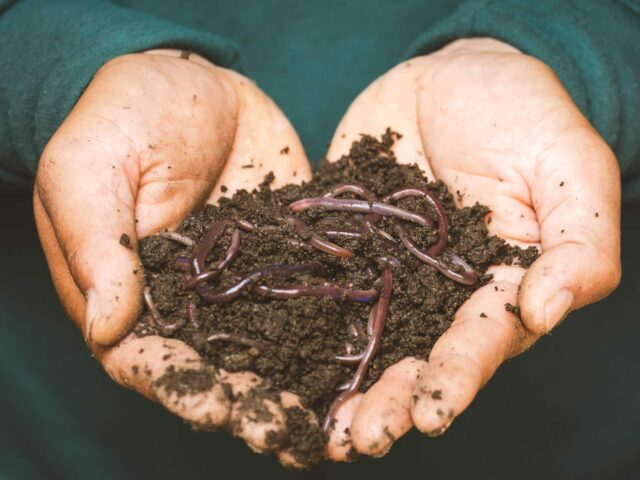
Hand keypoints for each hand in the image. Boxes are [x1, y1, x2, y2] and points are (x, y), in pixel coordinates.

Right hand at [33, 49, 314, 466]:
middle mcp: (193, 302)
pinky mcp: (290, 255)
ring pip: (272, 344)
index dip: (183, 389)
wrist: (192, 80)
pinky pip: (313, 293)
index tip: (217, 408)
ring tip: (336, 417)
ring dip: (300, 383)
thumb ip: (97, 244)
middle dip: (252, 404)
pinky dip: (336, 326)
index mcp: (133, 294)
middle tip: (288, 433)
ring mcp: (247, 282)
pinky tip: (368, 352)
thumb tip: (108, 325)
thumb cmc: (122, 117)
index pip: (150, 359)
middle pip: (219, 367)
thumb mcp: (89, 168)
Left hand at [325, 38, 620, 458]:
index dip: (458, 377)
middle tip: (361, 439)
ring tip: (320, 428)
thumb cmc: (521, 113)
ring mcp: (387, 275)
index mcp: (500, 285)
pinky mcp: (344, 249)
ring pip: (365, 340)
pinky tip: (272, 358)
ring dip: (344, 385)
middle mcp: (440, 294)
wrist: (448, 75)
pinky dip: (297, 324)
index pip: (482, 341)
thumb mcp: (568, 166)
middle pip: (417, 357)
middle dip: (392, 401)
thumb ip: (577, 242)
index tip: (431, 412)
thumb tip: (546, 311)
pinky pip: (320, 288)